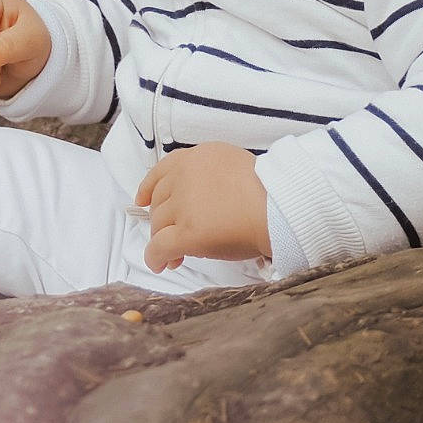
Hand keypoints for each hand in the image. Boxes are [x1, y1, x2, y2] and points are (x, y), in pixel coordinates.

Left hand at [135, 143, 271, 271]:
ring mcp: (183, 205)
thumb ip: (210, 174)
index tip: (142, 199)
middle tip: (170, 236)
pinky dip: (156, 257)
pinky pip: (160, 247)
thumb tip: (201, 196)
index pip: (162, 171)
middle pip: (160, 202)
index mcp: (196, 158)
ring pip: (159, 224)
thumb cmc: (268, 190)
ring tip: (174, 256)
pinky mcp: (187, 233)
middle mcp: (184, 177)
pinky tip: (161, 265)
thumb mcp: (234, 164)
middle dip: (162, 220)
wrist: (280, 206)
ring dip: (161, 240)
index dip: (148, 188)